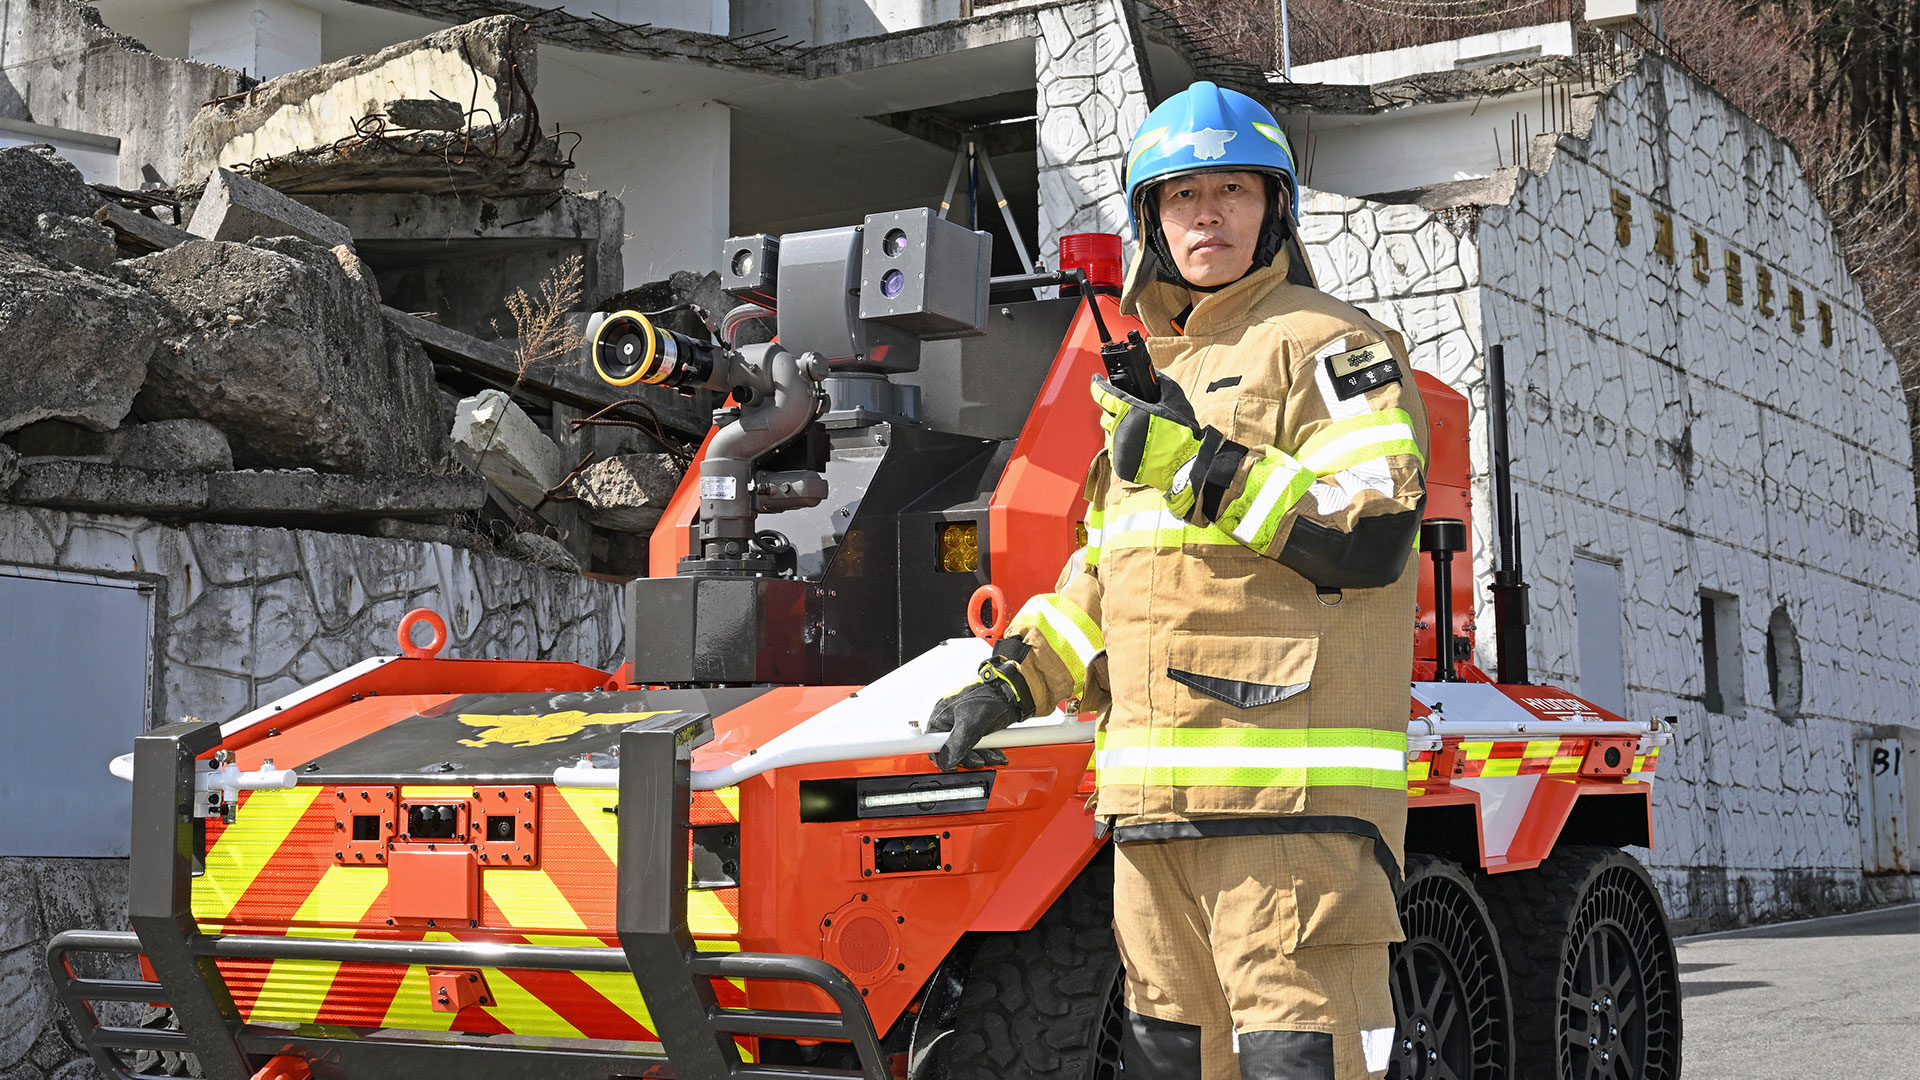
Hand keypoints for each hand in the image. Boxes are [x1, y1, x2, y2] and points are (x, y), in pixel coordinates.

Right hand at [927, 662, 1032, 770]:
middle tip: (980, 761)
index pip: (933, 743)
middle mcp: (952, 720)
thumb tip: (945, 762)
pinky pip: (980, 745)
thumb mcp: (971, 724)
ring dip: (982, 756)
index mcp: (942, 715)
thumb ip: (956, 745)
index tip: (954, 766)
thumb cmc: (990, 697)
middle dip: (969, 758)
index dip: (943, 757)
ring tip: (994, 757)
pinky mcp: (979, 727)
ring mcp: (966, 724)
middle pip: (953, 749)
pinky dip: (989, 751)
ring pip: (968, 749)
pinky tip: (997, 753)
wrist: (1015, 691)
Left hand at [1091, 373, 1204, 516]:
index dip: (1098, 384)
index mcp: (1130, 411)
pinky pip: (1116, 452)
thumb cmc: (1182, 431)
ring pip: (1111, 434)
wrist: (1186, 464)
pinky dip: (1124, 447)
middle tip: (1128, 411)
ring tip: (1138, 431)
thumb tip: (1152, 374)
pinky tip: (1138, 446)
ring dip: (1120, 429)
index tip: (1097, 379)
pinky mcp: (1120, 465)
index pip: (1104, 394)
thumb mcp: (1175, 399)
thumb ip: (1161, 382)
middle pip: (1105, 415)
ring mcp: (1118, 449)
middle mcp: (1120, 429)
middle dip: (1112, 410)